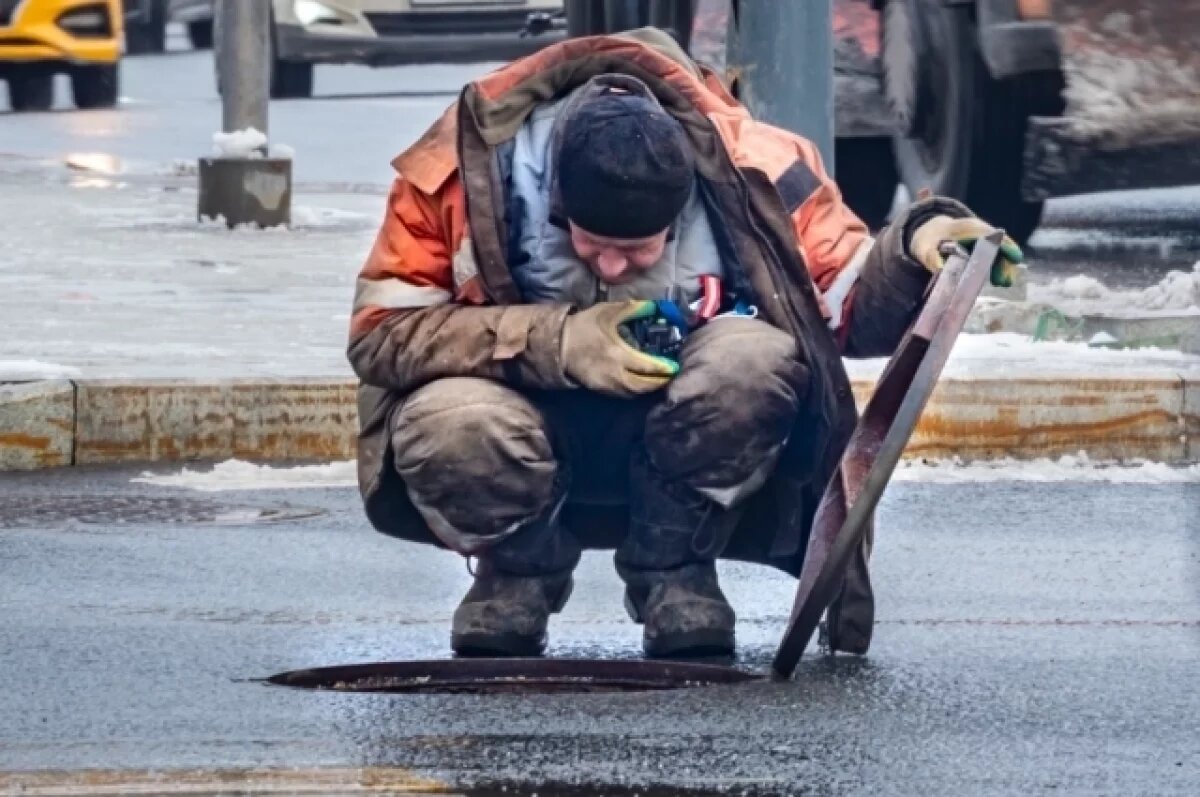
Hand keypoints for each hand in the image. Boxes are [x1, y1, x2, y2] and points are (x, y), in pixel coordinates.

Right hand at [561, 301, 679, 396]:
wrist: (559, 345)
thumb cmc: (584, 326)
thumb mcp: (608, 312)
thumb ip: (633, 309)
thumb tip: (655, 307)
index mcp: (618, 353)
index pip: (647, 366)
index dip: (663, 368)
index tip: (674, 365)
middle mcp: (615, 373)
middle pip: (643, 385)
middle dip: (660, 382)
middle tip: (670, 375)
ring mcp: (607, 384)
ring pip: (634, 393)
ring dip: (649, 388)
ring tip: (659, 380)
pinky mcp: (600, 389)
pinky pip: (623, 395)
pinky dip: (635, 391)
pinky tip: (641, 384)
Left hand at [909, 215, 1024, 287]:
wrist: (930, 232)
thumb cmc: (928, 240)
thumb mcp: (924, 249)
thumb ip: (931, 258)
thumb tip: (940, 270)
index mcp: (966, 227)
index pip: (989, 235)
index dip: (1004, 245)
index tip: (1014, 257)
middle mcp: (979, 229)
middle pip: (999, 243)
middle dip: (1005, 261)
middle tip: (1005, 281)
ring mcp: (983, 237)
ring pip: (1000, 250)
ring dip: (1004, 266)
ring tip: (1004, 283)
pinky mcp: (983, 245)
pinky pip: (995, 254)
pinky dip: (999, 266)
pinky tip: (1000, 281)